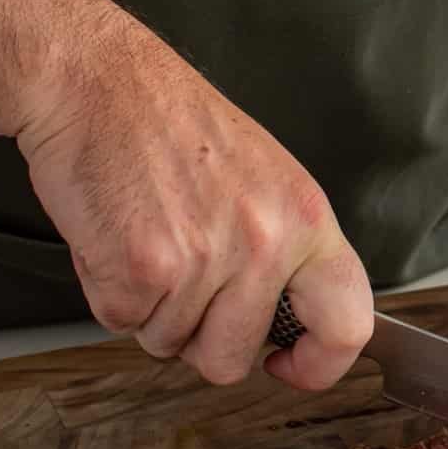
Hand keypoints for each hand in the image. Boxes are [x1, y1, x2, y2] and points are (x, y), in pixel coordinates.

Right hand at [15, 0, 372, 389]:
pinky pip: (121, 322)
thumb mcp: (265, 178)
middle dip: (198, 337)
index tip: (289, 364)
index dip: (319, 365)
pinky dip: (108, 291)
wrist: (99, 82)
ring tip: (148, 238)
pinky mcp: (142, 268)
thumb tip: (292, 320)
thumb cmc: (172, 125)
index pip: (348, 324)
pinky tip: (117, 237)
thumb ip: (286, 249)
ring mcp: (205, 259)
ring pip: (170, 344)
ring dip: (149, 308)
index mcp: (306, 218)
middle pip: (232, 359)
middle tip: (181, 277)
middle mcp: (265, 242)